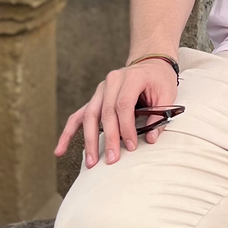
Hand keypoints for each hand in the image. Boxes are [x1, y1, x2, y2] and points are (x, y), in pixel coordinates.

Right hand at [55, 60, 179, 168]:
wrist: (150, 65)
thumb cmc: (159, 80)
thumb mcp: (168, 93)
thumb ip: (160, 115)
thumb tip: (151, 139)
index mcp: (131, 77)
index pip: (123, 104)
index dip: (126, 127)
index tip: (131, 146)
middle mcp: (111, 81)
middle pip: (105, 112)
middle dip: (107, 138)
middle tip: (111, 159)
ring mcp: (100, 90)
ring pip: (89, 116)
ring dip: (88, 140)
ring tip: (91, 163)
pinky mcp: (94, 100)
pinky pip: (77, 117)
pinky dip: (68, 134)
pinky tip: (60, 151)